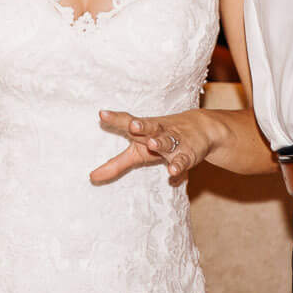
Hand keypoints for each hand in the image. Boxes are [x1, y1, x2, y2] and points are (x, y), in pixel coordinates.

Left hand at [91, 109, 221, 185]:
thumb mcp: (138, 152)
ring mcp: (174, 142)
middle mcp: (158, 132)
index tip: (102, 114)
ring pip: (167, 141)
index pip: (127, 122)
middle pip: (149, 127)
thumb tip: (91, 178)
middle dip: (142, 126)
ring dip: (160, 142)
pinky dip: (178, 165)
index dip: (115, 119)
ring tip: (152, 143)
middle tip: (133, 124)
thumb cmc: (161, 140)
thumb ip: (116, 164)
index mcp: (144, 129)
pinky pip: (183, 160)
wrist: (201, 129)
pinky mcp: (188, 154)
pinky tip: (172, 171)